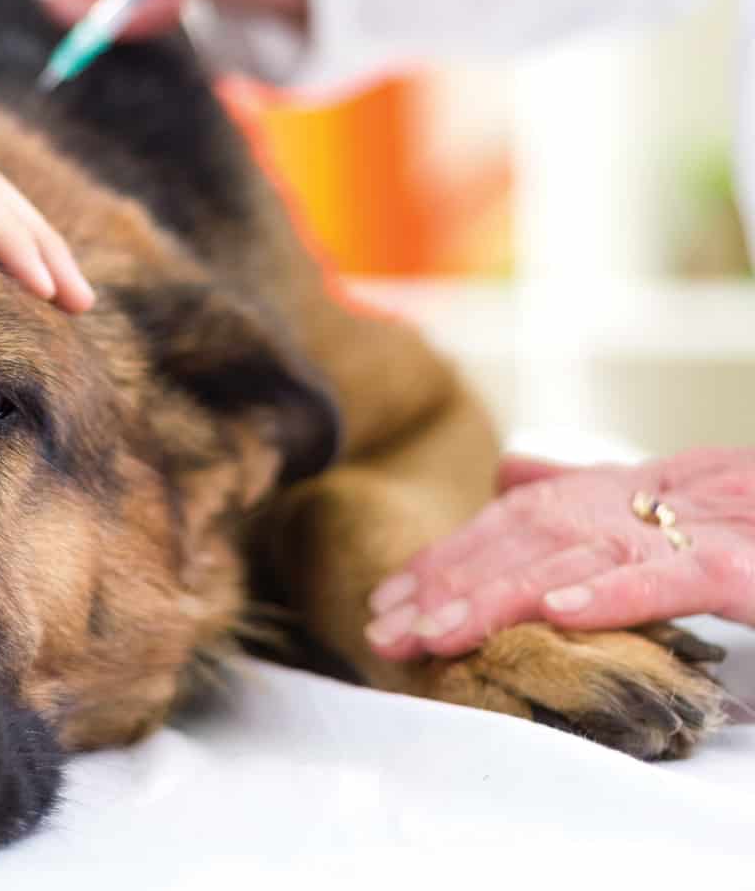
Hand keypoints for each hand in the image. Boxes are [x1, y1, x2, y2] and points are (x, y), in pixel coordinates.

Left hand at [365, 448, 754, 660]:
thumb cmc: (748, 523)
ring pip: (574, 560)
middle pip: (522, 543)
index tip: (386, 604)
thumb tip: (508, 472)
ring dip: (498, 596)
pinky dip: (611, 592)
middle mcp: (638, 504)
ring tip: (441, 630)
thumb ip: (583, 489)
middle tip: (386, 629)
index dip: (442, 563)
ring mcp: (688, 530)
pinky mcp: (737, 566)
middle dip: (445, 587)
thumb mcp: (661, 504)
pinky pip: (666, 577)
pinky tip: (557, 613)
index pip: (507, 528)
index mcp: (614, 494)